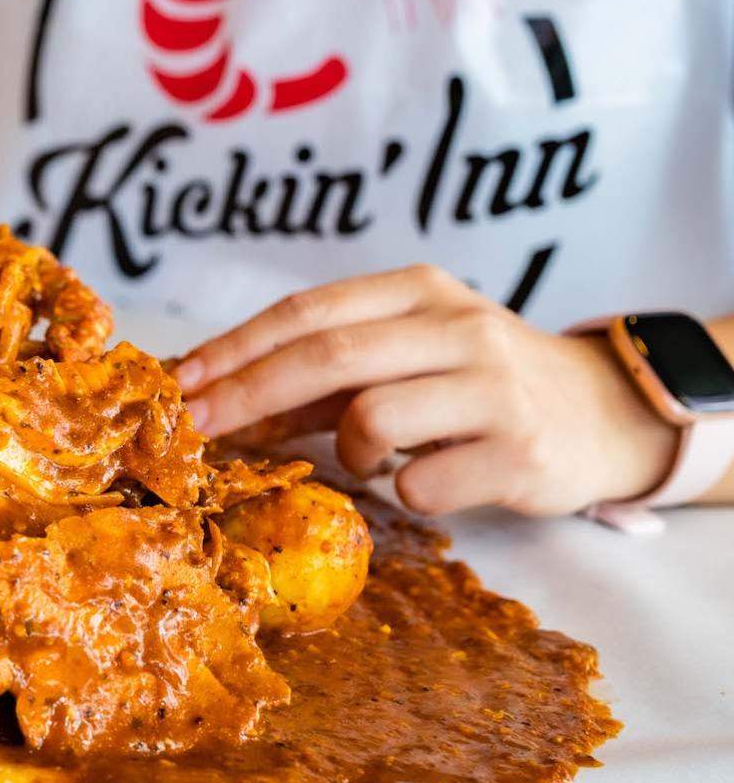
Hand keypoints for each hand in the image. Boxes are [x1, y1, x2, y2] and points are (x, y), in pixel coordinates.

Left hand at [175, 264, 679, 515]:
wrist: (602, 414)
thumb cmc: (476, 384)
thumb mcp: (405, 355)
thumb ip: (322, 374)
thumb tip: (215, 395)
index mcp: (418, 292)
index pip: (308, 311)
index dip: (237, 346)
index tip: (181, 381)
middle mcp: (458, 328)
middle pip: (327, 355)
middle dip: (248, 393)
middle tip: (197, 429)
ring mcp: (493, 389)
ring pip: (373, 416)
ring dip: (347, 449)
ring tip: (370, 455)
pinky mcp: (519, 453)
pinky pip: (421, 483)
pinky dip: (404, 490)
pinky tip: (429, 480)